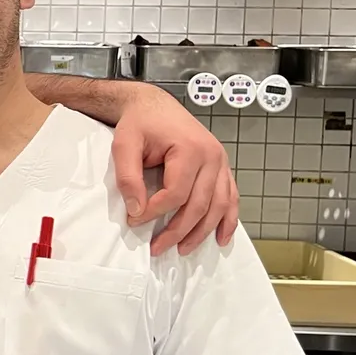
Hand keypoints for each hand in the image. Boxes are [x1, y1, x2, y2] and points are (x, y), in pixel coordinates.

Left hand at [111, 85, 238, 255]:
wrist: (153, 105)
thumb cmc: (140, 123)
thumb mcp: (124, 145)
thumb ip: (128, 177)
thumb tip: (137, 209)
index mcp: (190, 149)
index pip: (176, 193)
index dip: (155, 212)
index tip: (134, 220)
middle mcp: (212, 156)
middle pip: (199, 204)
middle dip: (178, 230)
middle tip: (158, 248)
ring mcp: (221, 161)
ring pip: (218, 206)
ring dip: (202, 232)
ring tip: (183, 249)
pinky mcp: (222, 167)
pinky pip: (231, 197)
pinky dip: (228, 220)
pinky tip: (221, 238)